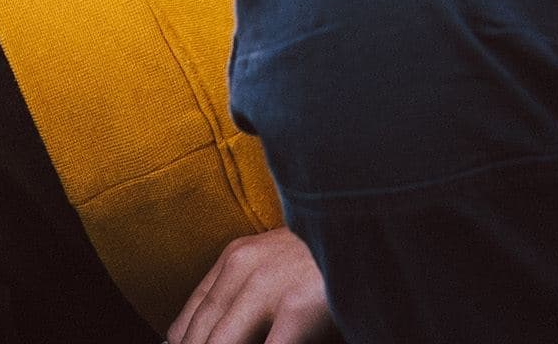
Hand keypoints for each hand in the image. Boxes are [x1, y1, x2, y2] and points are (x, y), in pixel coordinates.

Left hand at [169, 229, 334, 343]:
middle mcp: (242, 267)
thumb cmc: (327, 257)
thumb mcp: (276, 265)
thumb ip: (244, 295)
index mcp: (235, 258)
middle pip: (200, 336)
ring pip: (221, 343)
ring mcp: (267, 285)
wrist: (369, 226)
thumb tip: (198, 337)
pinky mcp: (297, 306)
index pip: (188, 320)